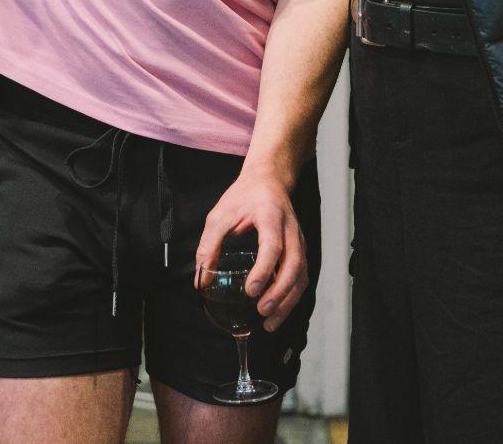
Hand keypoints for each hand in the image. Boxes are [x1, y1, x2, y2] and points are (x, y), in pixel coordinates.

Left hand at [193, 169, 309, 332]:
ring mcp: (299, 240)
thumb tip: (201, 280)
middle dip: (280, 292)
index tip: (251, 290)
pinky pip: (301, 276)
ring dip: (288, 301)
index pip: (273, 246)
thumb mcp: (220, 215)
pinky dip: (292, 296)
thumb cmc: (245, 196)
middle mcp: (290, 229)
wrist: (269, 180)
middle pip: (294, 264)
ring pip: (301, 274)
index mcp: (271, 216)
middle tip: (262, 311)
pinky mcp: (300, 250)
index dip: (264, 270)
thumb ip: (209, 246)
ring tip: (270, 322)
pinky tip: (278, 310)